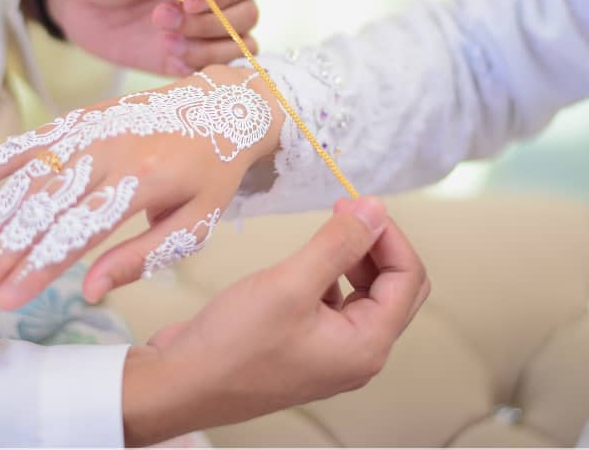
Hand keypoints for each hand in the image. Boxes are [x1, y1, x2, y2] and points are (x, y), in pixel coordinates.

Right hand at [0, 65, 283, 309]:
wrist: (221, 106)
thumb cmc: (210, 173)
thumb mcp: (196, 222)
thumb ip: (142, 256)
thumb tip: (91, 291)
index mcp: (144, 181)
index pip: (78, 231)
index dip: (38, 268)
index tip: (6, 301)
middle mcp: (110, 152)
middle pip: (42, 210)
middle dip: (0, 256)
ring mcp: (89, 132)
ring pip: (26, 181)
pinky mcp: (78, 120)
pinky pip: (26, 144)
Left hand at [45, 0, 262, 75]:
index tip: (186, 0)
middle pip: (247, 14)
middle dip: (208, 24)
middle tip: (162, 19)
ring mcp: (210, 26)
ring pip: (239, 45)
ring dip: (204, 48)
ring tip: (163, 39)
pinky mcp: (194, 55)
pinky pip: (218, 69)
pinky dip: (196, 66)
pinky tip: (166, 55)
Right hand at [121, 197, 429, 445]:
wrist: (179, 383)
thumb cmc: (232, 345)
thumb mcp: (290, 283)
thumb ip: (339, 243)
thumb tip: (376, 209)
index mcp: (367, 345)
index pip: (408, 279)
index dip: (389, 235)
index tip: (357, 205)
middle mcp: (357, 354)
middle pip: (394, 288)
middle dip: (376, 245)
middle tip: (344, 212)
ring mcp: (330, 352)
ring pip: (365, 294)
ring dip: (353, 258)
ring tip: (324, 232)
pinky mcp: (304, 346)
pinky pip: (335, 304)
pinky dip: (328, 276)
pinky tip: (302, 264)